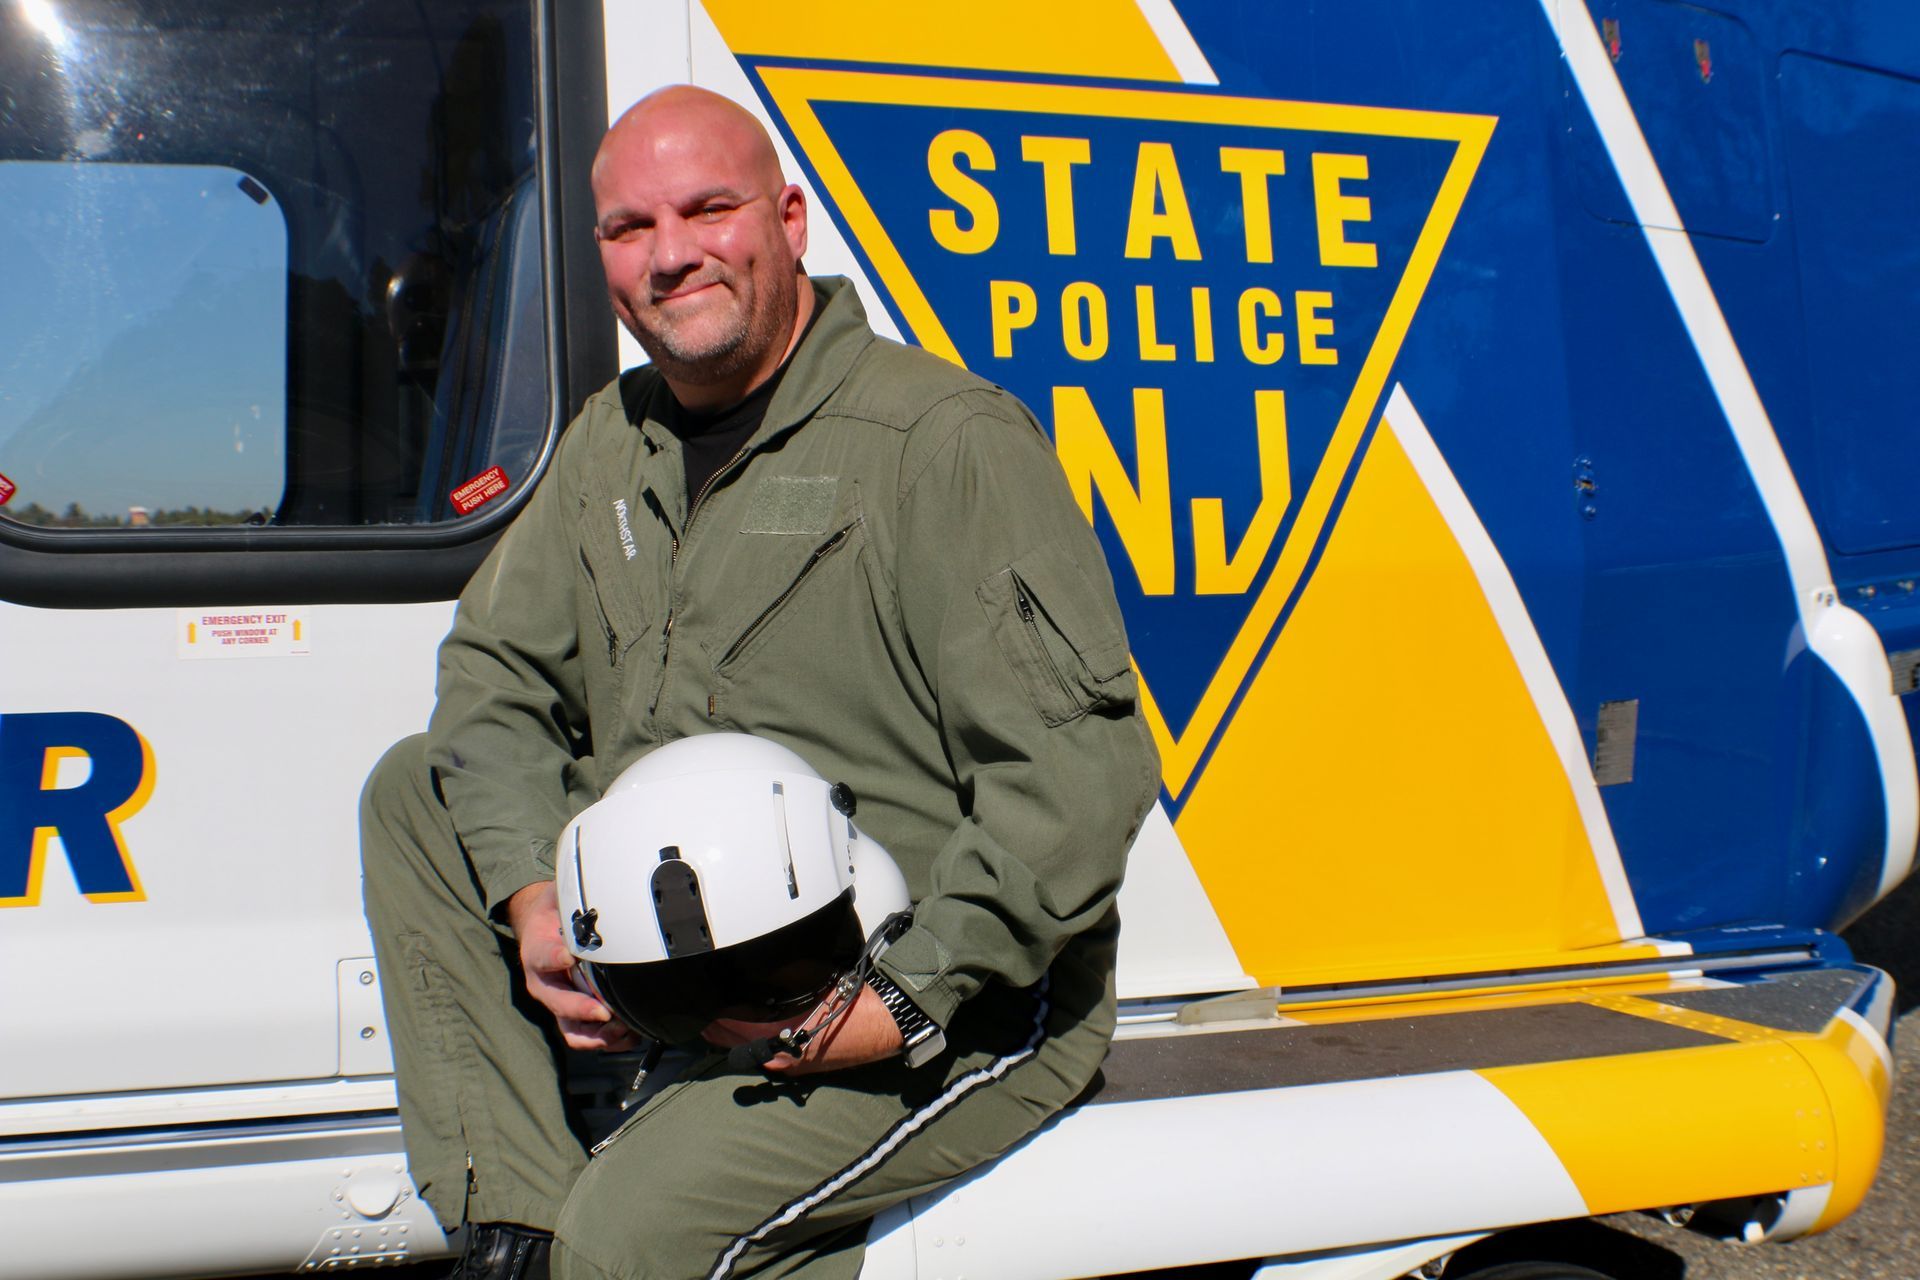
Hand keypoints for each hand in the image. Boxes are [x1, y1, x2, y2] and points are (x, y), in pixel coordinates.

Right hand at [506, 880, 637, 1051]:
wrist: (544, 929)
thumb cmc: (556, 914)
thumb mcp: (559, 897)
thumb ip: (574, 894)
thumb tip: (600, 878)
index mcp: (537, 952)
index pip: (542, 955)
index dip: (554, 957)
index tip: (568, 956)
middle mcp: (545, 984)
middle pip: (557, 1003)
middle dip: (580, 1008)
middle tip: (603, 1011)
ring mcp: (559, 1004)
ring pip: (571, 1031)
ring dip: (598, 1035)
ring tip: (623, 1029)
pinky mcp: (574, 1018)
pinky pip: (588, 1038)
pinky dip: (611, 1041)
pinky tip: (631, 1034)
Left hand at [703, 983, 904, 1075]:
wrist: (889, 1021)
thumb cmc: (853, 1000)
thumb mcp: (813, 979)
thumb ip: (782, 977)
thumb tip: (754, 970)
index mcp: (782, 1039)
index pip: (736, 1030)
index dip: (717, 1020)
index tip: (702, 1009)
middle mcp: (784, 1059)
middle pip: (741, 1047)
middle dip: (721, 1033)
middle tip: (703, 1019)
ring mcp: (796, 1066)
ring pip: (756, 1052)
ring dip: (737, 1039)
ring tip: (719, 1024)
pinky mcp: (807, 1065)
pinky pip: (773, 1054)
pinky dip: (757, 1043)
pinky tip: (752, 1031)